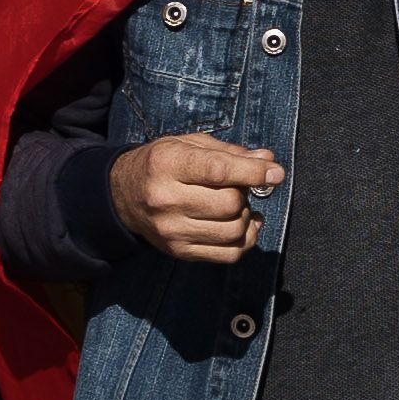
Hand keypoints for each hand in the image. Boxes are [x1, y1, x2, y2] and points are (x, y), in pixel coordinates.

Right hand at [108, 132, 281, 263]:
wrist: (123, 195)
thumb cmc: (162, 164)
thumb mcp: (189, 145)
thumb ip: (230, 152)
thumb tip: (268, 160)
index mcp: (167, 165)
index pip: (218, 171)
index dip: (253, 172)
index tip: (275, 173)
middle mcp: (166, 200)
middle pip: (229, 204)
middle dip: (244, 194)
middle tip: (239, 186)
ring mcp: (172, 231)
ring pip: (232, 231)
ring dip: (246, 217)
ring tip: (237, 205)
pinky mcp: (179, 252)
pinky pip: (228, 254)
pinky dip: (246, 240)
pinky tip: (244, 224)